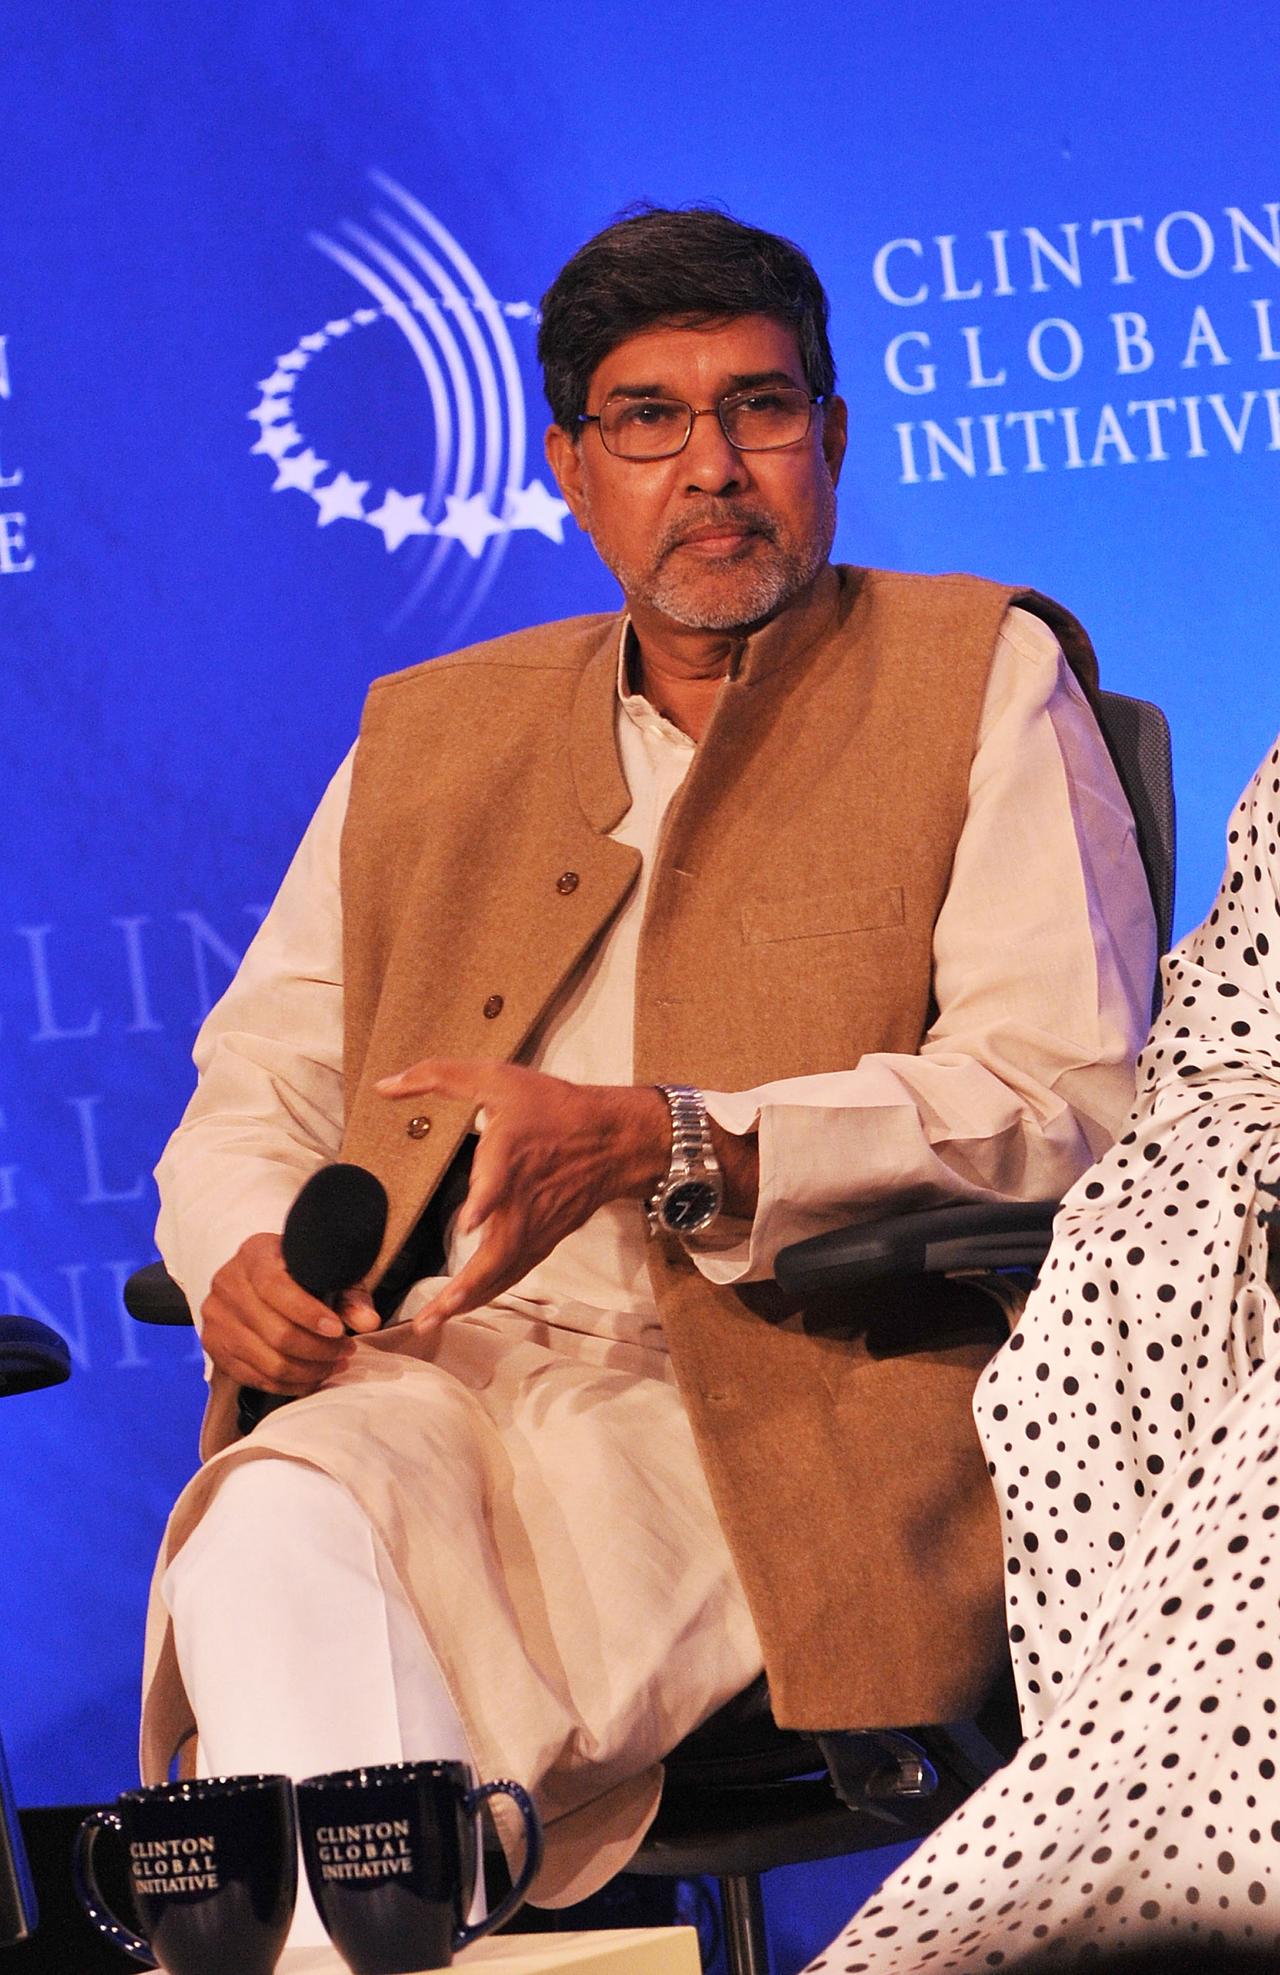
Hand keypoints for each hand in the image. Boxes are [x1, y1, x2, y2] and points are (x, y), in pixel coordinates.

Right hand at [201, 1231, 381, 1394]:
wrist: (256, 1279)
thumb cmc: (297, 1273)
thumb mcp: (326, 1272)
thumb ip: (350, 1295)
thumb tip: (368, 1321)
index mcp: (254, 1255)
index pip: (275, 1289)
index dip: (309, 1314)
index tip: (338, 1330)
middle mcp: (227, 1284)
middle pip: (275, 1332)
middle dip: (319, 1349)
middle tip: (346, 1350)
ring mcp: (216, 1319)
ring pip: (267, 1361)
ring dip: (309, 1370)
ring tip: (334, 1363)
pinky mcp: (215, 1347)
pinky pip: (256, 1378)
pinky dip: (290, 1384)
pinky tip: (312, 1376)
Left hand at [375, 1059, 669, 1327]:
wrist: (613, 1137)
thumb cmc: (550, 1106)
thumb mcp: (495, 1077)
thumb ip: (437, 1076)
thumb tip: (384, 1087)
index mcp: (511, 1154)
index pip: (501, 1180)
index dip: (486, 1200)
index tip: (467, 1223)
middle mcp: (524, 1198)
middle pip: (498, 1251)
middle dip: (464, 1287)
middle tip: (429, 1314)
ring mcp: (537, 1224)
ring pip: (504, 1271)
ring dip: (469, 1299)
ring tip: (431, 1322)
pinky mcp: (546, 1238)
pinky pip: (515, 1272)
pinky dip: (488, 1292)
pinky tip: (462, 1306)